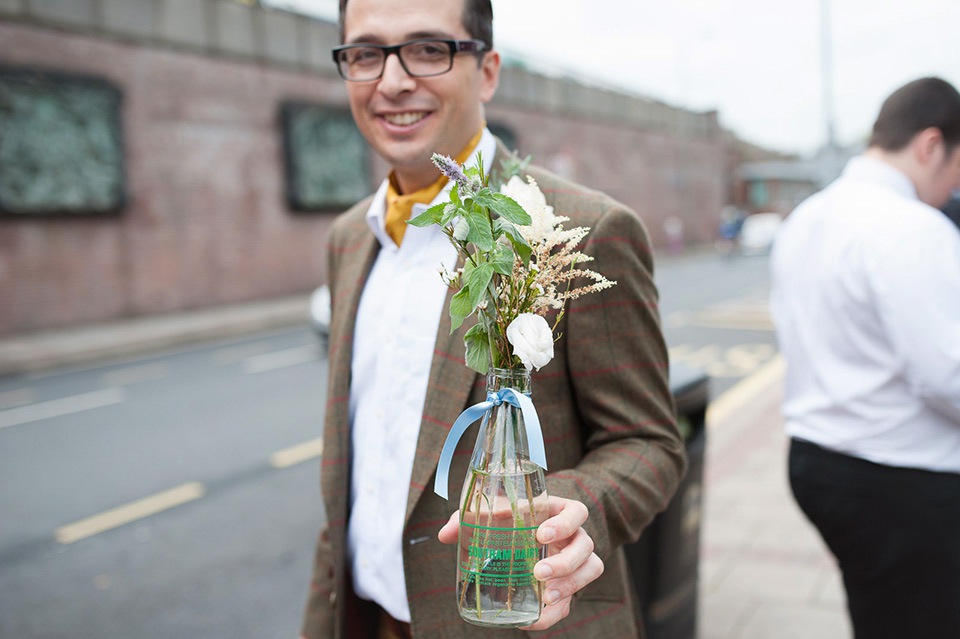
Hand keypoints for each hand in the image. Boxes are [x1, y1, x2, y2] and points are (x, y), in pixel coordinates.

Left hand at [437, 496, 603, 630]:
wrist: (518, 539)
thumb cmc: (508, 519)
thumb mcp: (491, 514)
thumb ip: (468, 519)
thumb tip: (445, 535)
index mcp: (559, 512)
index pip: (576, 512)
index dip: (566, 522)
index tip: (541, 534)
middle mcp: (574, 537)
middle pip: (585, 546)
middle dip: (566, 561)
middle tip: (538, 572)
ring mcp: (575, 563)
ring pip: (590, 571)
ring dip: (570, 585)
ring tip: (546, 597)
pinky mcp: (567, 588)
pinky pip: (570, 603)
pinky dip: (553, 614)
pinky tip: (533, 619)